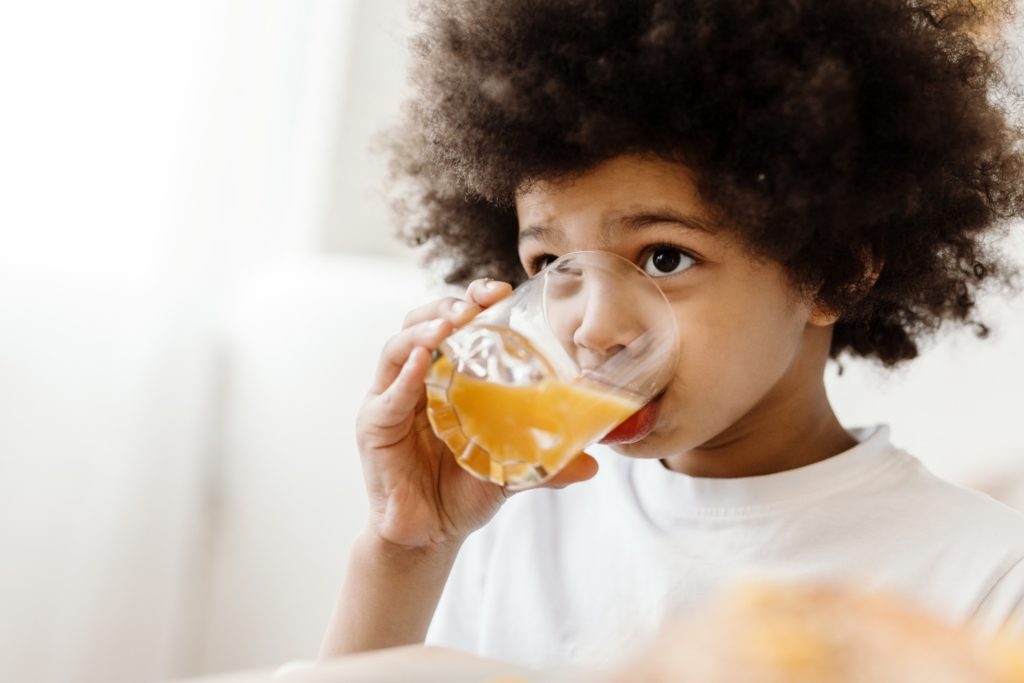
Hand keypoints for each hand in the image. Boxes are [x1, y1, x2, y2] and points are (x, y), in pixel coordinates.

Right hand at [356, 278, 598, 550]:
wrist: (431, 535)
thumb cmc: (464, 490)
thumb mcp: (512, 469)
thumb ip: (547, 463)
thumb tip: (594, 466)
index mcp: (449, 377)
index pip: (456, 324)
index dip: (474, 301)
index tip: (500, 290)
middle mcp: (417, 380)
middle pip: (422, 324)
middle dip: (447, 306)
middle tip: (475, 304)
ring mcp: (391, 399)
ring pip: (399, 348)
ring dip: (423, 331)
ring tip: (449, 325)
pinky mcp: (374, 427)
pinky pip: (387, 396)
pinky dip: (405, 376)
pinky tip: (423, 362)